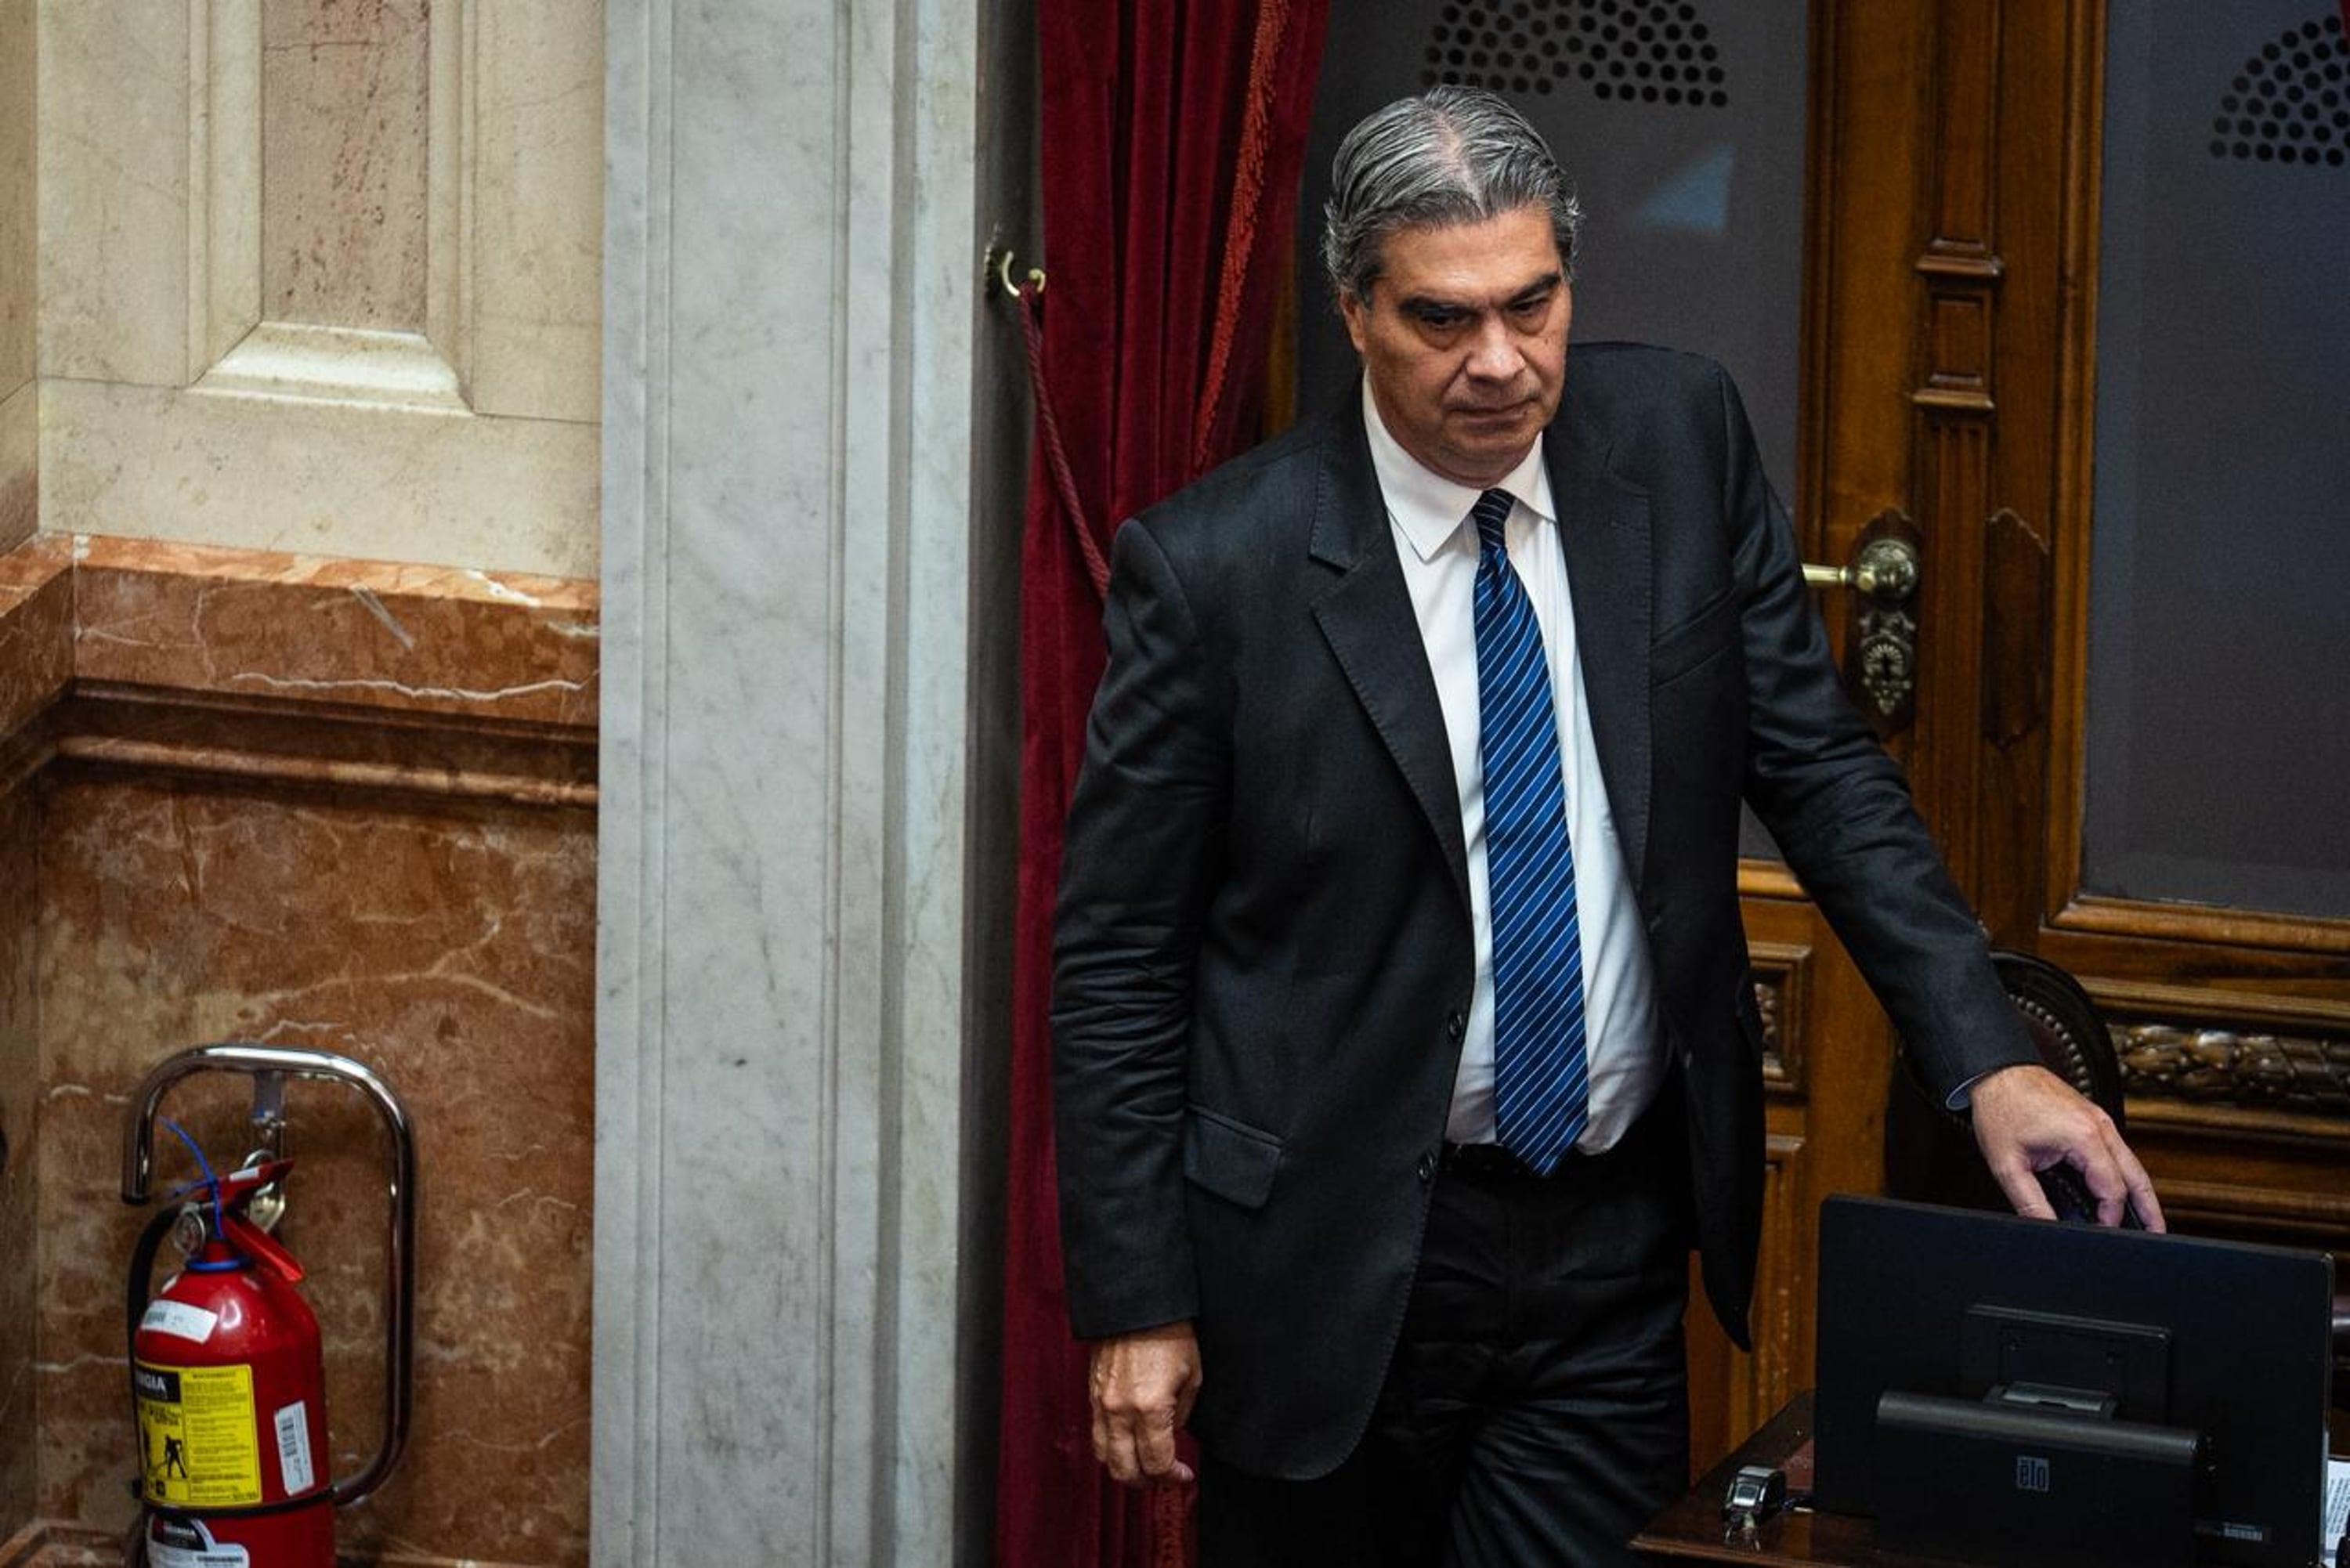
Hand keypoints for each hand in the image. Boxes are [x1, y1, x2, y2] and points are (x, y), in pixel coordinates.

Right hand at [1087, 1321, 1202, 1486]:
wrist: (1137, 1304)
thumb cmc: (1170, 1333)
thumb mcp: (1192, 1377)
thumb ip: (1181, 1415)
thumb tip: (1171, 1435)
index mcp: (1149, 1409)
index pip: (1156, 1463)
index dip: (1172, 1477)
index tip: (1183, 1475)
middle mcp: (1120, 1411)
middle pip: (1125, 1470)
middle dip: (1147, 1482)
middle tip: (1163, 1477)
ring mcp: (1101, 1404)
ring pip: (1104, 1457)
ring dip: (1124, 1468)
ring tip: (1143, 1464)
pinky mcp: (1092, 1394)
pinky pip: (1096, 1433)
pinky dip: (1111, 1447)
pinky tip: (1127, 1441)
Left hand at [1966, 1063, 2165, 1231]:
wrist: (1997, 1070)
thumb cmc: (2000, 1107)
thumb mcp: (2006, 1163)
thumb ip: (2029, 1201)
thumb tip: (2046, 1227)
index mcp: (2084, 1137)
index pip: (2112, 1190)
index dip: (2110, 1218)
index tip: (2102, 1235)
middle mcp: (2099, 1126)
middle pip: (2137, 1177)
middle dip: (2149, 1209)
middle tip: (2156, 1235)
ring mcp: (2099, 1120)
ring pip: (2132, 1162)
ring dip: (2141, 1191)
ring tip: (2149, 1219)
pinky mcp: (2092, 1117)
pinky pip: (2118, 1150)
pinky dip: (2125, 1172)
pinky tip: (2122, 1188)